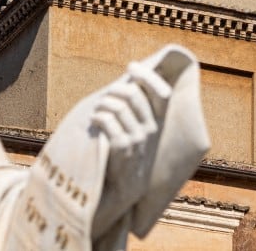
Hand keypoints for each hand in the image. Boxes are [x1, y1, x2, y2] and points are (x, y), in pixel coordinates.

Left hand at [90, 63, 172, 236]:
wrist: (119, 189)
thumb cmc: (122, 153)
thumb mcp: (134, 129)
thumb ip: (134, 108)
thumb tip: (128, 79)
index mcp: (156, 123)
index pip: (161, 93)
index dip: (147, 75)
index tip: (132, 66)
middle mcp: (150, 130)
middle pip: (134, 95)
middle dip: (115, 90)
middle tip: (106, 96)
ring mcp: (138, 140)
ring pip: (118, 106)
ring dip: (103, 104)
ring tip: (97, 110)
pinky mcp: (123, 148)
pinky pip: (108, 120)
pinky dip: (98, 116)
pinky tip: (94, 120)